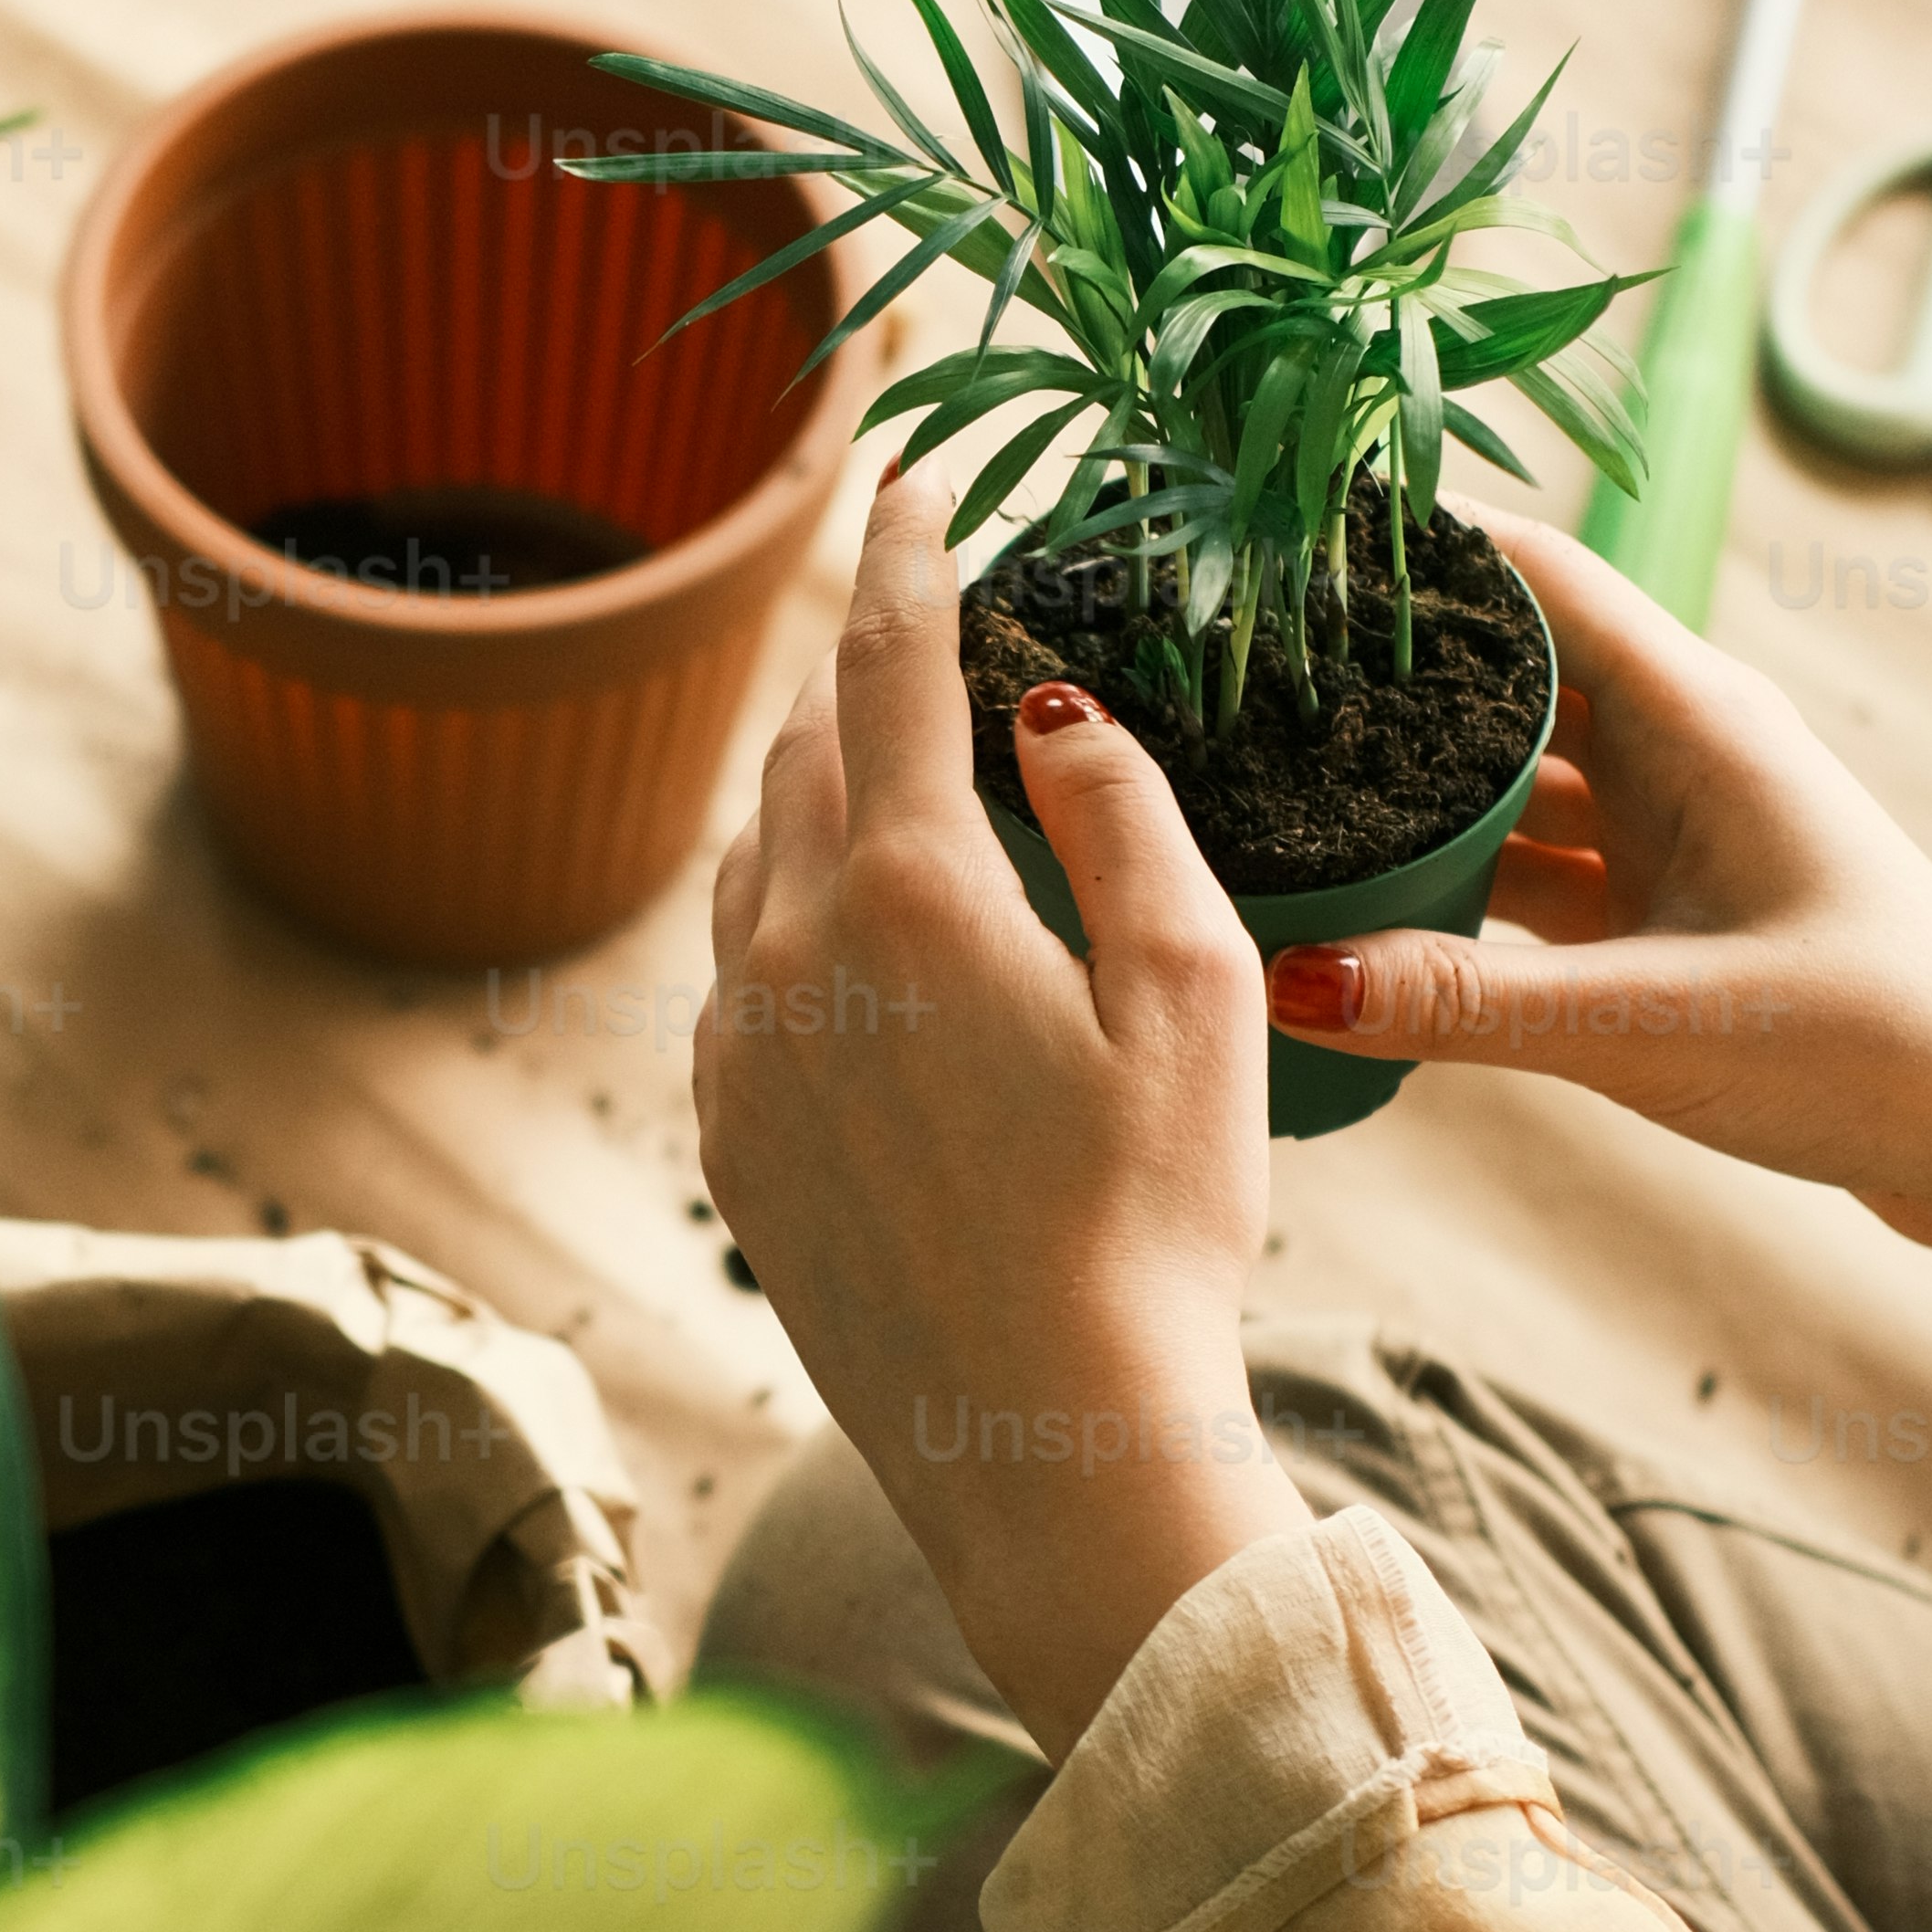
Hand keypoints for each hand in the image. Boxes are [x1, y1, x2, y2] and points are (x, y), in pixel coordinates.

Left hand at [700, 469, 1298, 1755]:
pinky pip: (736, 976)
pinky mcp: (734, 1143)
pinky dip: (783, 908)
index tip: (911, 481)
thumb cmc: (1156, 1229)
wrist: (1048, 1451)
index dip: (906, 559)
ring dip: (810, 783)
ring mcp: (744, 1053)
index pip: (894, 668)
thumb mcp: (1197, 999)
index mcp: (910, 891)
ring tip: (871, 752)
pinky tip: (835, 926)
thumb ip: (1126, 824)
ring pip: (753, 859)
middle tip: (905, 610)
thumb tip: (1056, 709)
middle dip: (857, 665)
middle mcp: (792, 953)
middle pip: (807, 751)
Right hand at [1260, 513, 1931, 1482]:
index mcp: (1698, 719)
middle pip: (1498, 681)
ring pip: (1510, 788)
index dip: (1410, 549)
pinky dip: (1456, 889)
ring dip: (1408, 796)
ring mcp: (1677, 837)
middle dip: (1373, 680)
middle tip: (1222, 688)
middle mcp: (1682, 755)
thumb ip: (1468, 1003)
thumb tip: (1286, 977)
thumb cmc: (1885, 1049)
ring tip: (1264, 793)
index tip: (1276, 545)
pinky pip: (1534, 877)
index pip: (1530, 577)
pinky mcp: (1672, 920)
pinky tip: (1363, 914)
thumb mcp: (1658, 1024)